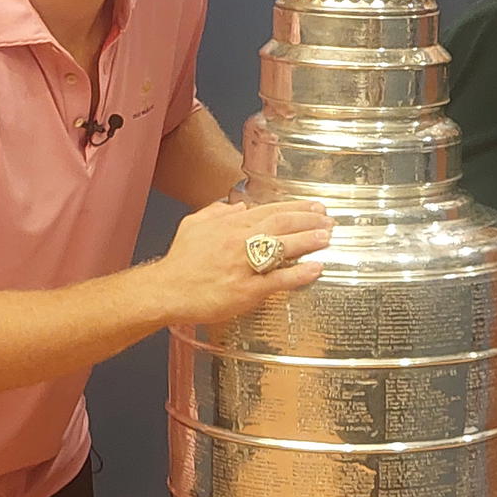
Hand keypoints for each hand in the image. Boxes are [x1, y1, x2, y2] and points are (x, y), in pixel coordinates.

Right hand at [152, 196, 331, 324]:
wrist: (167, 290)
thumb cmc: (180, 262)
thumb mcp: (193, 225)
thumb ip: (216, 212)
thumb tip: (237, 207)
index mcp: (230, 225)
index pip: (270, 210)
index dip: (296, 208)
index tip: (314, 207)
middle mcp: (240, 240)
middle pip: (282, 224)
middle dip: (309, 220)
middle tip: (329, 220)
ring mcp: (245, 265)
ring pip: (283, 247)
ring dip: (309, 240)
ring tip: (328, 237)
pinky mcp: (247, 289)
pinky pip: (278, 279)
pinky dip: (299, 273)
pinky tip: (316, 268)